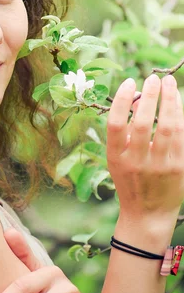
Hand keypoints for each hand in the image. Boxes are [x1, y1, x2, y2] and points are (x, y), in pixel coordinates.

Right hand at [107, 74, 183, 224]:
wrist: (147, 214)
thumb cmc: (129, 179)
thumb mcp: (117, 158)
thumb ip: (124, 130)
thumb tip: (138, 96)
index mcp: (116, 157)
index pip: (115, 123)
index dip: (121, 100)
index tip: (130, 82)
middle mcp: (136, 162)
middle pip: (142, 123)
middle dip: (150, 96)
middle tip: (153, 78)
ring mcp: (159, 166)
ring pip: (167, 127)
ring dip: (169, 101)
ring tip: (169, 84)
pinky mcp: (179, 167)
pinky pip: (181, 136)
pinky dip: (180, 116)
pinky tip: (177, 103)